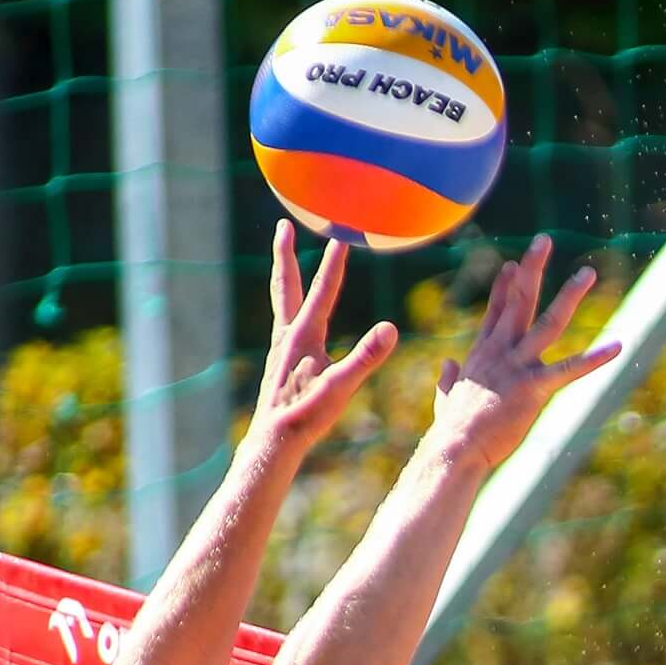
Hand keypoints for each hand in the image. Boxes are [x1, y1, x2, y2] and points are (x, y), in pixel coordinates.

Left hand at [243, 221, 397, 459]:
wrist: (274, 439)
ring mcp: (281, 347)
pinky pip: (284, 320)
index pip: (322, 292)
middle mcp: (287, 335)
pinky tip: (295, 313)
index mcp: (303, 337)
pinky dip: (288, 304)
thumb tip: (391, 328)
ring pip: (282, 300)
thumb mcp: (342, 387)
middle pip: (286, 284)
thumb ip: (366, 357)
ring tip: (286, 258)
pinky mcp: (280, 360)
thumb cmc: (308, 415)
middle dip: (286, 253)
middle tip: (284, 225)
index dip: (333, 265)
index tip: (341, 238)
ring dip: (286, 275)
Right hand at [425, 235, 620, 472]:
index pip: (497, 311)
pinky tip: (618, 345)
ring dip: (570, 296)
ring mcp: (518, 366)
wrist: (454, 448)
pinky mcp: (534, 388)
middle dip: (532, 268)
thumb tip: (446, 367)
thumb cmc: (452, 430)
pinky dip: (596, 358)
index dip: (506, 286)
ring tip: (588, 272)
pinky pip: (571, 368)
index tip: (512, 263)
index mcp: (483, 353)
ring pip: (548, 322)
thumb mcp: (446, 398)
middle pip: (519, 300)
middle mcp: (501, 351)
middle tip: (544, 240)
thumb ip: (448, 381)